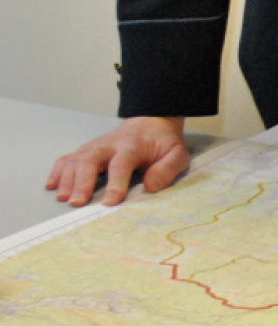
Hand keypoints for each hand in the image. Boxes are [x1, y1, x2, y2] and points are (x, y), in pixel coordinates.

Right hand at [45, 116, 188, 206]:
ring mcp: (94, 147)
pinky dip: (57, 172)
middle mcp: (109, 145)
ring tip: (64, 199)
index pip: (122, 163)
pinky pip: (67, 159)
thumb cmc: (162, 143)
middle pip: (90, 160)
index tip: (110, 201)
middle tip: (77, 203)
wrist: (150, 122)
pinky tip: (52, 186)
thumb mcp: (177, 154)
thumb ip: (167, 169)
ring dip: (67, 179)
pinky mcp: (85, 151)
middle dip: (82, 181)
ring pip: (75, 160)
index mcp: (133, 146)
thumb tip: (150, 187)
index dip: (115, 183)